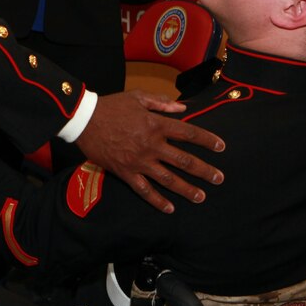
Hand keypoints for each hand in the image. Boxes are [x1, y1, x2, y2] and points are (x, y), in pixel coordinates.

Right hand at [76, 90, 224, 212]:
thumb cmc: (111, 106)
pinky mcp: (126, 172)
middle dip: (204, 170)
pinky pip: (145, 190)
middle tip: (219, 178)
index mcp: (156, 124)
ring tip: (201, 196)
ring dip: (187, 189)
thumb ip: (161, 103)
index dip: (207, 140)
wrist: (84, 120)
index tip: (221, 147)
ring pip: (168, 179)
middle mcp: (151, 145)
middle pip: (184, 160)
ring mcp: (139, 161)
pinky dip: (158, 201)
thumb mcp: (138, 97)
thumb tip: (183, 108)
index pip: (189, 134)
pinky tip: (170, 208)